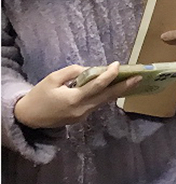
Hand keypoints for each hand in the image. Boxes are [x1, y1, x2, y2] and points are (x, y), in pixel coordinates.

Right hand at [14, 62, 141, 129]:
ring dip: (118, 91)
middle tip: (139, 77)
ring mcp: (83, 115)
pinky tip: (114, 88)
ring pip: (104, 101)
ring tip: (132, 81)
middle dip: (124, 87)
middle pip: (107, 97)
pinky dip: (106, 95)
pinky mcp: (82, 117)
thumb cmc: (39, 96)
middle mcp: (82, 109)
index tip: (117, 64)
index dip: (109, 75)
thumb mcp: (52, 79)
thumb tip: (89, 70)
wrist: (29, 118)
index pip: (97, 86)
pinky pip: (97, 104)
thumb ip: (72, 72)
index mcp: (73, 99)